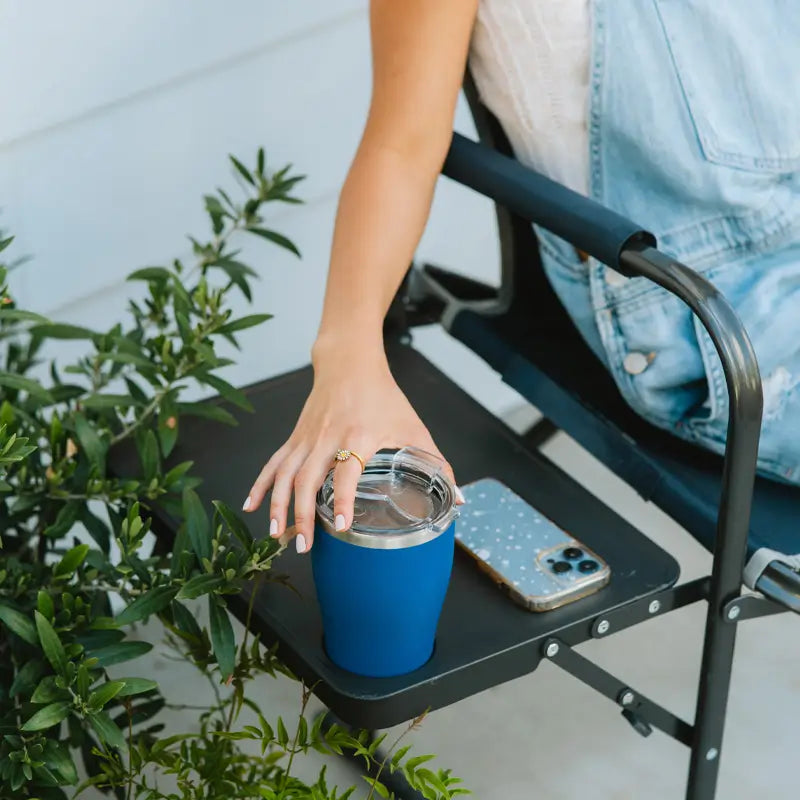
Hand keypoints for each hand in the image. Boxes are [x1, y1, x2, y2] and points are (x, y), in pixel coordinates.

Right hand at [242, 337, 461, 552]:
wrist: (349, 362)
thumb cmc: (383, 396)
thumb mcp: (413, 426)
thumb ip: (436, 463)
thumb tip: (458, 500)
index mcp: (358, 435)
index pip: (346, 473)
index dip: (342, 500)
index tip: (339, 526)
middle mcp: (327, 437)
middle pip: (308, 479)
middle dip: (302, 514)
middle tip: (303, 545)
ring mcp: (307, 437)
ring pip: (285, 474)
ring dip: (278, 505)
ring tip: (277, 534)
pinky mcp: (295, 436)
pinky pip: (274, 462)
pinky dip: (261, 484)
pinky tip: (251, 505)